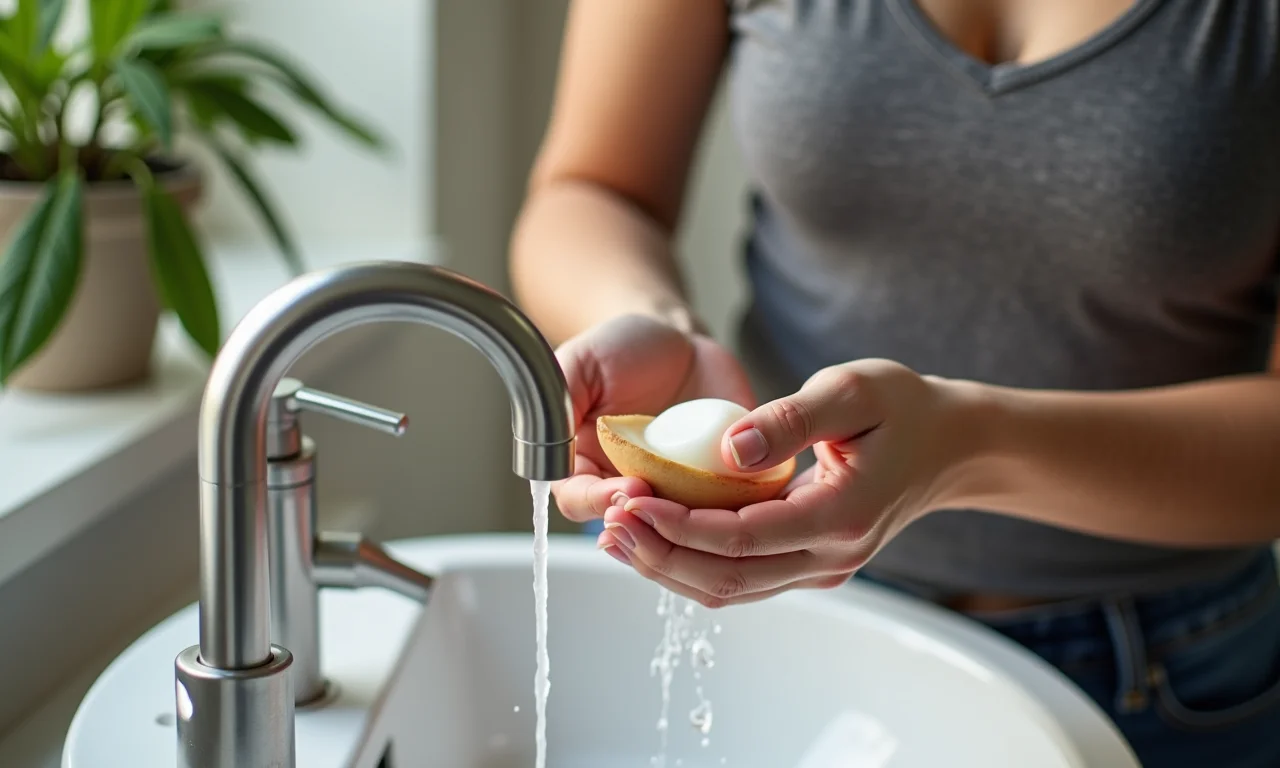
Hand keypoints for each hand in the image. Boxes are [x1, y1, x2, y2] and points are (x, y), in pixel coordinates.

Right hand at [552, 314, 755, 522]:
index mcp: (583, 465)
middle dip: (643, 523)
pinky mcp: (714, 486)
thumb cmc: (623, 349)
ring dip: (686, 526)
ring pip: (675, 530)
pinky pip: (721, 512)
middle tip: (660, 500)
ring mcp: (671, 491)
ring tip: (701, 510)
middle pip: (627, 527)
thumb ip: (558, 398)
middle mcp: (624, 485)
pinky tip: (738, 497)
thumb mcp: (581, 362)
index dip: (596, 502)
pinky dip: (728, 511)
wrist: (681, 342)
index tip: (623, 488)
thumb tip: (553, 444)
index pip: (578, 500)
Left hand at [597, 359, 974, 606]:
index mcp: (840, 517)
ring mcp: (820, 567)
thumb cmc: (904, 408)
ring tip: (615, 535)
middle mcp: (830, 557)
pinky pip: (741, 576)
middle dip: (659, 555)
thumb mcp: (852, 390)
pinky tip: (655, 536)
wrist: (949, 445)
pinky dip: (692, 562)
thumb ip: (791, 419)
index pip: (742, 538)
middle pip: (726, 578)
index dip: (679, 525)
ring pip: (729, 588)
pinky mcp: (808, 563)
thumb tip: (728, 449)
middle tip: (607, 524)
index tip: (631, 500)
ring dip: (668, 566)